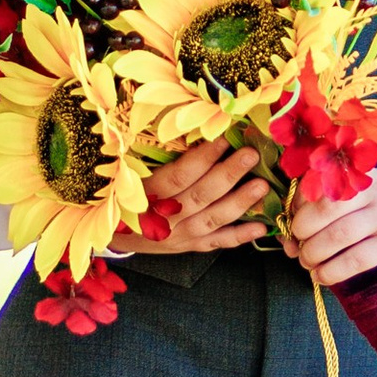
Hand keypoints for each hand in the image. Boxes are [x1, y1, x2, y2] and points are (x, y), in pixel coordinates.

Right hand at [117, 138, 267, 257]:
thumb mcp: (129, 177)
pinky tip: (261, 227)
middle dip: (228, 174)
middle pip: (201, 195)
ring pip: (213, 218)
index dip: (202, 158)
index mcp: (148, 195)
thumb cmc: (124, 197)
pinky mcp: (190, 246)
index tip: (223, 138)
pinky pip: (218, 242)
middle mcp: (165, 218)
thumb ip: (155, 159)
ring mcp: (180, 235)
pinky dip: (240, 236)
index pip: (179, 176)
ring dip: (240, 202)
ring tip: (262, 186)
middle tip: (251, 155)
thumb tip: (191, 130)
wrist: (113, 236)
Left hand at [286, 175, 376, 287]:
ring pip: (340, 235)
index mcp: (353, 173)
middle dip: (302, 230)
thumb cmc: (366, 212)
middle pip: (327, 208)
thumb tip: (285, 240)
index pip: (316, 183)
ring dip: (314, 253)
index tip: (290, 220)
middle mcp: (371, 190)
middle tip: (296, 244)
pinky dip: (332, 271)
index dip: (296, 205)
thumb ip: (313, 210)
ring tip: (306, 262)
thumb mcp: (345, 200)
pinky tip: (321, 276)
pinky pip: (356, 260)